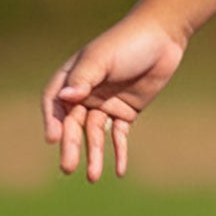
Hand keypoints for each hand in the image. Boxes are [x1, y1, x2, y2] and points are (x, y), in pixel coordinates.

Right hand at [40, 13, 187, 181]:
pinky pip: (119, 135)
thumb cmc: (127, 43)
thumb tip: (65, 98)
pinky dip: (118, 152)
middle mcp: (85, 93)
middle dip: (71, 145)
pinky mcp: (126, 111)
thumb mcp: (103, 58)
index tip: (53, 138)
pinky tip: (119, 170)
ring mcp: (105, 103)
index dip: (52, 120)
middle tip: (68, 167)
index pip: (54, 103)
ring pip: (95, 134)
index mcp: (72, 77)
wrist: (163, 38)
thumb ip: (84, 78)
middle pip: (73, 123)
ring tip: (93, 177)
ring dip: (94, 154)